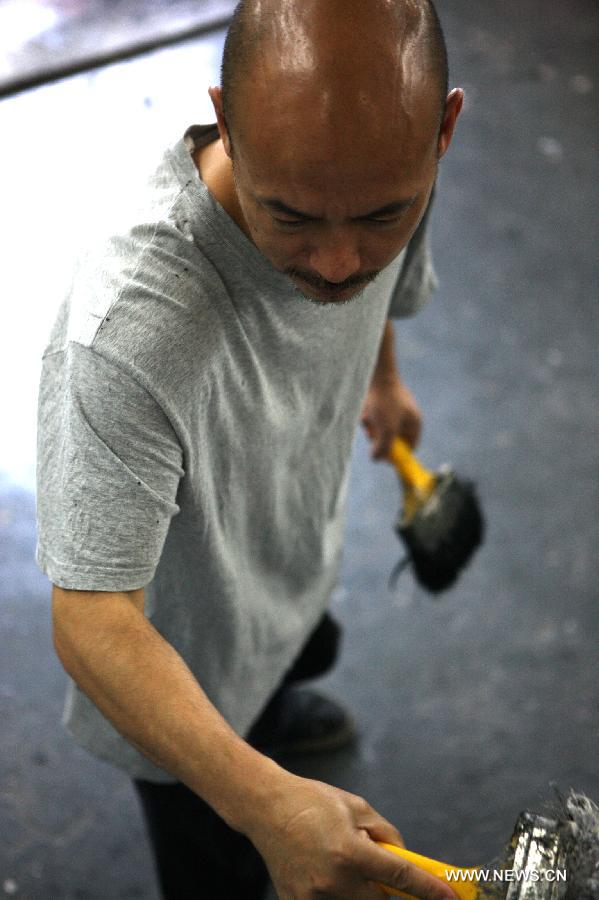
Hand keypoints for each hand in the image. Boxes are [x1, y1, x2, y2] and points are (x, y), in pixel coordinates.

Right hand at [245, 771, 456, 898]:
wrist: (266, 808)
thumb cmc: (313, 802)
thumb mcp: (356, 807)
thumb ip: (385, 835)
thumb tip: (404, 859)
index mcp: (350, 852)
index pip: (400, 877)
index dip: (429, 889)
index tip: (450, 897)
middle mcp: (333, 880)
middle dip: (385, 889)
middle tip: (377, 870)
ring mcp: (313, 897)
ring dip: (360, 891)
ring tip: (339, 862)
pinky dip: (336, 893)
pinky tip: (323, 870)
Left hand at [360, 376, 421, 458]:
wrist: (375, 373)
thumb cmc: (385, 401)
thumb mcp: (386, 429)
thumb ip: (384, 448)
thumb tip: (377, 459)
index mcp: (414, 423)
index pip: (410, 448)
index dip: (398, 456)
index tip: (385, 460)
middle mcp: (405, 417)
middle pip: (392, 441)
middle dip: (380, 439)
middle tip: (373, 434)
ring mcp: (393, 410)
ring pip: (379, 431)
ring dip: (371, 428)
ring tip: (368, 417)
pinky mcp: (380, 404)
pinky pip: (372, 419)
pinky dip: (366, 418)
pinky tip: (365, 409)